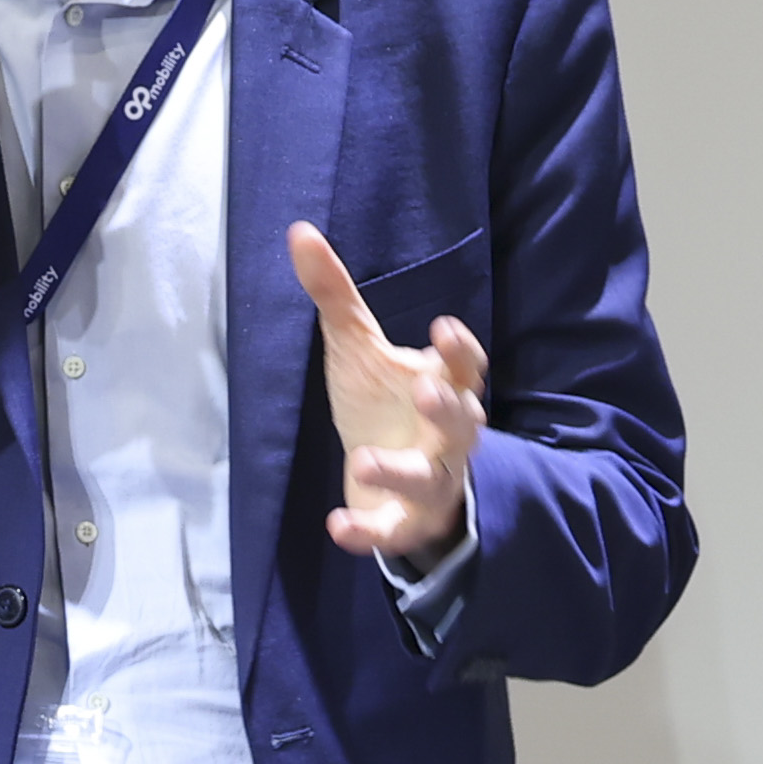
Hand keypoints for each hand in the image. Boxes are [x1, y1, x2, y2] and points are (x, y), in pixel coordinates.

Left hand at [296, 226, 483, 562]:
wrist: (388, 480)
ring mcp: (431, 483)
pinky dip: (368, 532)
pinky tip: (337, 525)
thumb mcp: (357, 348)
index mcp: (442, 385)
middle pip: (461, 422)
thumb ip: (336, 296)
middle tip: (424, 389)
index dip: (459, 349)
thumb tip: (299, 231)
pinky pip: (393, 532)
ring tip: (365, 462)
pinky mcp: (406, 524)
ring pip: (430, 480)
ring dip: (401, 472)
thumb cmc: (382, 404)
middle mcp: (447, 436)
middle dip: (446, 406)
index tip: (442, 327)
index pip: (464, 366)